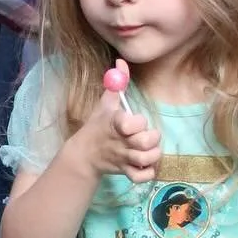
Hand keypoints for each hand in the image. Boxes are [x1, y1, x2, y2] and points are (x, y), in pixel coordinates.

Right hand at [69, 60, 161, 182]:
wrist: (84, 155)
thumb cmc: (98, 126)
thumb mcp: (105, 103)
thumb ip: (117, 82)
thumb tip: (121, 60)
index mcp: (115, 124)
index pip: (129, 125)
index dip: (136, 123)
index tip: (132, 122)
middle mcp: (120, 142)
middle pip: (144, 143)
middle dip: (151, 138)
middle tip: (146, 136)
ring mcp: (123, 159)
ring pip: (145, 160)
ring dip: (152, 155)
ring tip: (149, 151)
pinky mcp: (125, 172)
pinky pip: (141, 177)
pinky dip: (148, 173)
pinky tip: (147, 165)